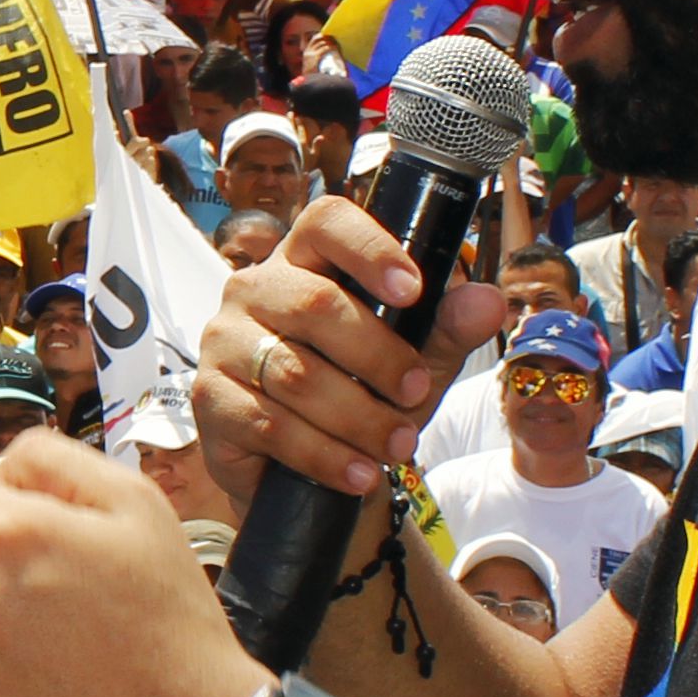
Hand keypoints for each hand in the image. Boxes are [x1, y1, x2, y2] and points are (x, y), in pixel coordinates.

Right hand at [193, 193, 503, 506]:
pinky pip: (269, 424)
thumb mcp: (415, 360)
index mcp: (304, 261)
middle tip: (417, 393)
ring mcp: (224, 343)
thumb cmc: (360, 394)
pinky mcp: (209, 400)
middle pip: (314, 305)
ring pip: (294, 374)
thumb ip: (446, 329)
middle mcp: (254, 290)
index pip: (326, 222)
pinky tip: (359, 473)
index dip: (369, 247)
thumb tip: (488, 302)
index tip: (412, 289)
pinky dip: (324, 454)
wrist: (308, 470)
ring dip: (358, 417)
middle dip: (378, 356)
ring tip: (398, 446)